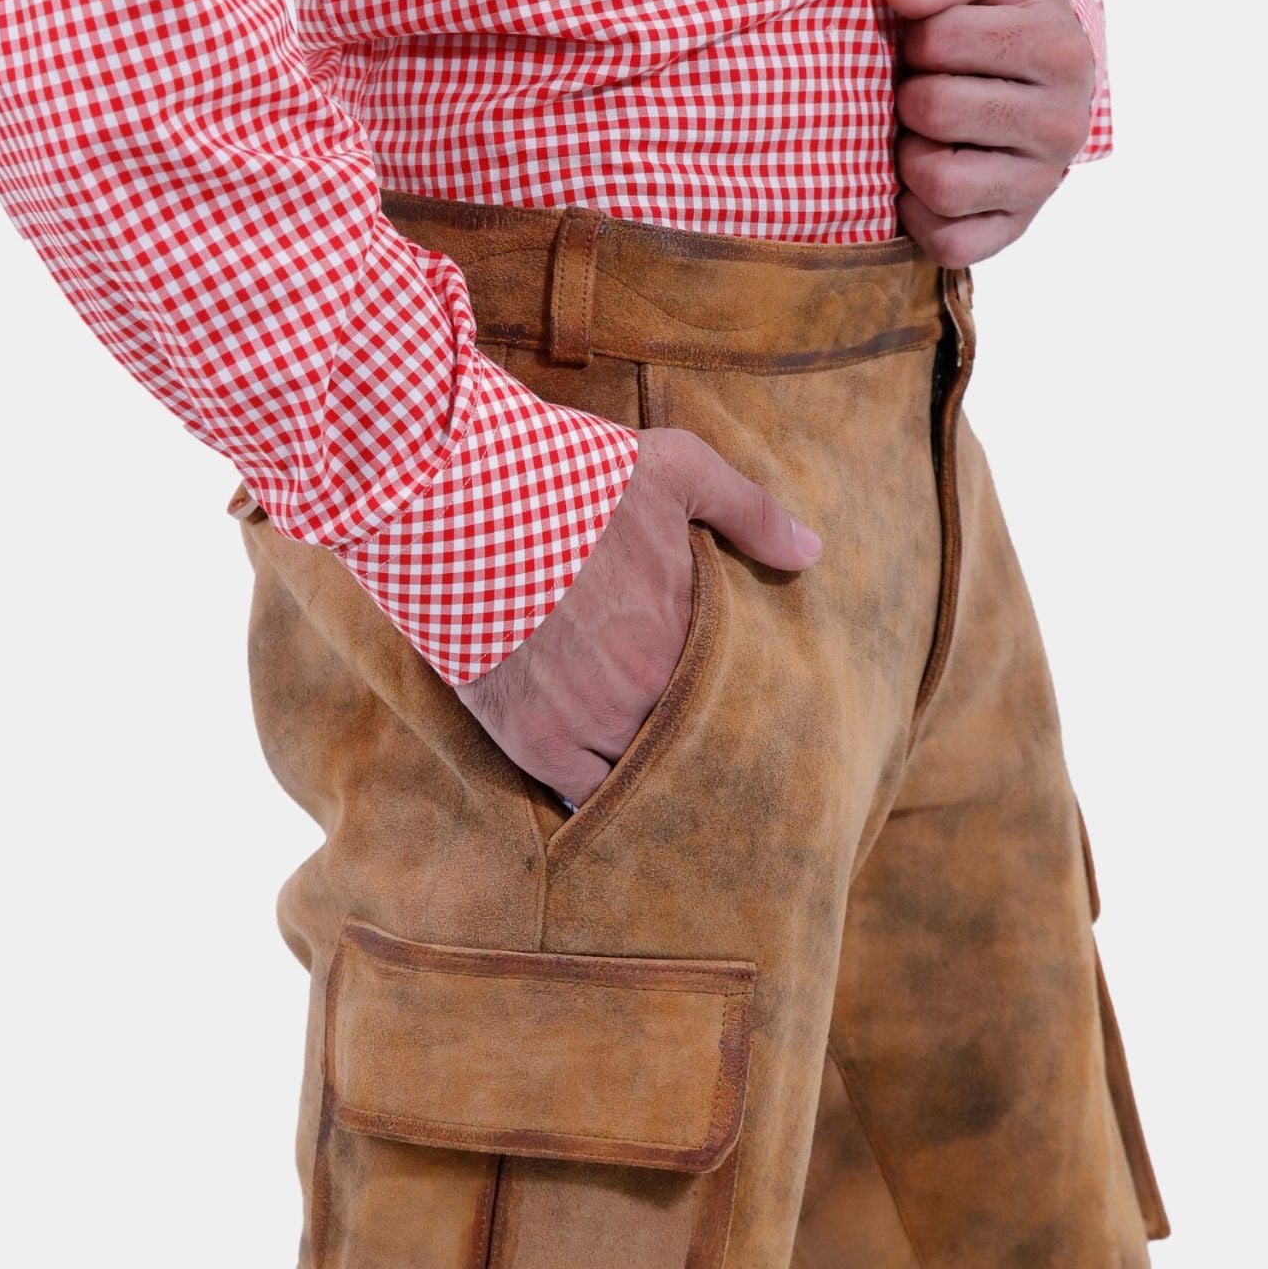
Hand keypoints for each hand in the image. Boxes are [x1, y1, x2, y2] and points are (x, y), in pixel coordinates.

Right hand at [457, 429, 820, 807]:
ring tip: (669, 782)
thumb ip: (748, 512)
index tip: (744, 701)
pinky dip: (599, 800)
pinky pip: (582, 795)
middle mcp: (649, 685)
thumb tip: (811, 552)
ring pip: (644, 773)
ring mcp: (591, 719)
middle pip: (696, 738)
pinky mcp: (534, 739)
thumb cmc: (563, 476)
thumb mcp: (673, 466)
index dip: (739, 697)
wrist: (456, 498)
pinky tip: (612, 801)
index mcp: (690, 627)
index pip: (739, 688)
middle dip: (705, 743)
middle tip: (719, 755)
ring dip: (654, 775)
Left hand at [886, 0, 1095, 263]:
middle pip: (935, 109)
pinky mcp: (1014, 231)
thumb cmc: (1004, 19)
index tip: (937, 42)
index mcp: (1060, 50)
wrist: (1041, 84)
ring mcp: (1042, 185)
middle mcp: (1064, 123)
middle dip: (912, 95)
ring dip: (911, 156)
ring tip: (929, 134)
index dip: (918, 37)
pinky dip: (920, 214)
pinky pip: (946, 241)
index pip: (938, 38)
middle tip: (929, 89)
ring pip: (939, 183)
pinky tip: (930, 181)